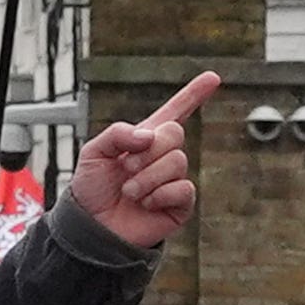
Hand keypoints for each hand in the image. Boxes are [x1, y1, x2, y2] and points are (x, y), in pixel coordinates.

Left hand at [71, 72, 218, 248]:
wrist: (92, 227)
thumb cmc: (92, 188)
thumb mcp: (93, 151)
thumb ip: (118, 133)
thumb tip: (149, 136)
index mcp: (145, 139)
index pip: (175, 112)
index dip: (194, 94)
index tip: (213, 77)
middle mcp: (163, 156)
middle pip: (174, 134)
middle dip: (147, 151)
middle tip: (125, 168)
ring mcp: (173, 180)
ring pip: (177, 162)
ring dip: (147, 177)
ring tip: (129, 192)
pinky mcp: (180, 204)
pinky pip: (183, 189)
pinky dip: (159, 195)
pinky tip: (145, 204)